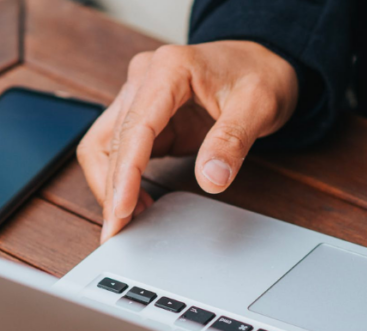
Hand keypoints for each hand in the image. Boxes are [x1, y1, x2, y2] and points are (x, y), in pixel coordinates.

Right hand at [76, 41, 298, 242]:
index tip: (122, 209)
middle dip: (111, 189)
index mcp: (168, 69)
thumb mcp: (258, 105)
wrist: (262, 63)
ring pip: (103, 146)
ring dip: (109, 186)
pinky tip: (137, 205)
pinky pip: (121, 152)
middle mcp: (145, 79)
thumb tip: (211, 179)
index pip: (135, 126)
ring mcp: (140, 97)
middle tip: (119, 232)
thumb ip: (233, 141)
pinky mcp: (144, 118)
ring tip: (128, 222)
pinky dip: (123, 180)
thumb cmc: (260, 75)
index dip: (125, 173)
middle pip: (109, 140)